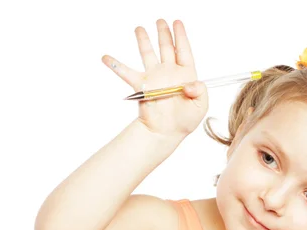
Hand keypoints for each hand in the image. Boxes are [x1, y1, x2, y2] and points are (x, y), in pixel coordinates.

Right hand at [102, 19, 208, 138]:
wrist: (165, 133)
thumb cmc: (184, 121)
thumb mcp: (201, 105)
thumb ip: (200, 90)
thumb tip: (188, 84)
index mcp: (185, 74)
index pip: (183, 50)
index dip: (181, 36)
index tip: (177, 22)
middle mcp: (169, 73)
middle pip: (166, 47)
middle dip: (163, 33)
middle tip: (160, 21)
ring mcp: (154, 77)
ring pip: (148, 54)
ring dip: (144, 41)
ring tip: (139, 28)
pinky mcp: (142, 85)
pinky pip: (126, 73)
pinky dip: (115, 65)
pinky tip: (105, 57)